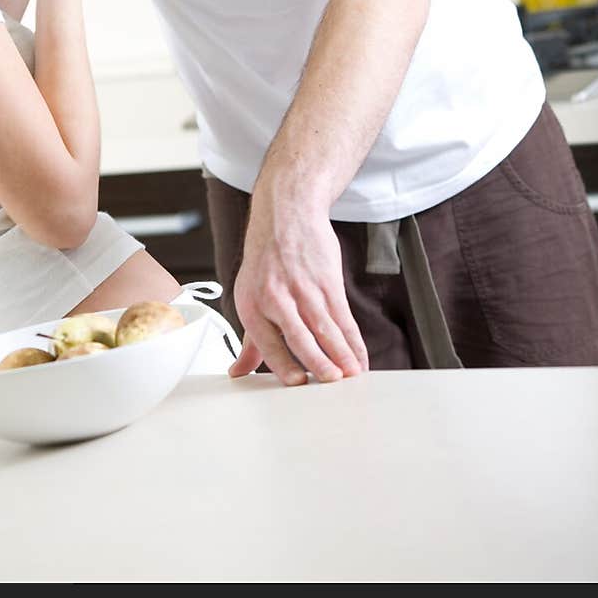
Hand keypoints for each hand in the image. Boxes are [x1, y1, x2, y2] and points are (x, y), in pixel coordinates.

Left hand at [229, 192, 368, 385]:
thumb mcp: (249, 295)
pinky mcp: (327, 281)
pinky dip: (353, 340)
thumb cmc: (266, 260)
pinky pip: (343, 316)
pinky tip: (359, 356)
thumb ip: (250, 340)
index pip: (267, 340)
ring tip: (353, 374)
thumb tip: (239, 372)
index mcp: (252, 304)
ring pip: (326, 327)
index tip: (297, 382)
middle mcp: (276, 297)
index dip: (282, 363)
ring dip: (342, 353)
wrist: (286, 215)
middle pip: (299, 334)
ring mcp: (304, 288)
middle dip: (318, 359)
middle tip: (332, 380)